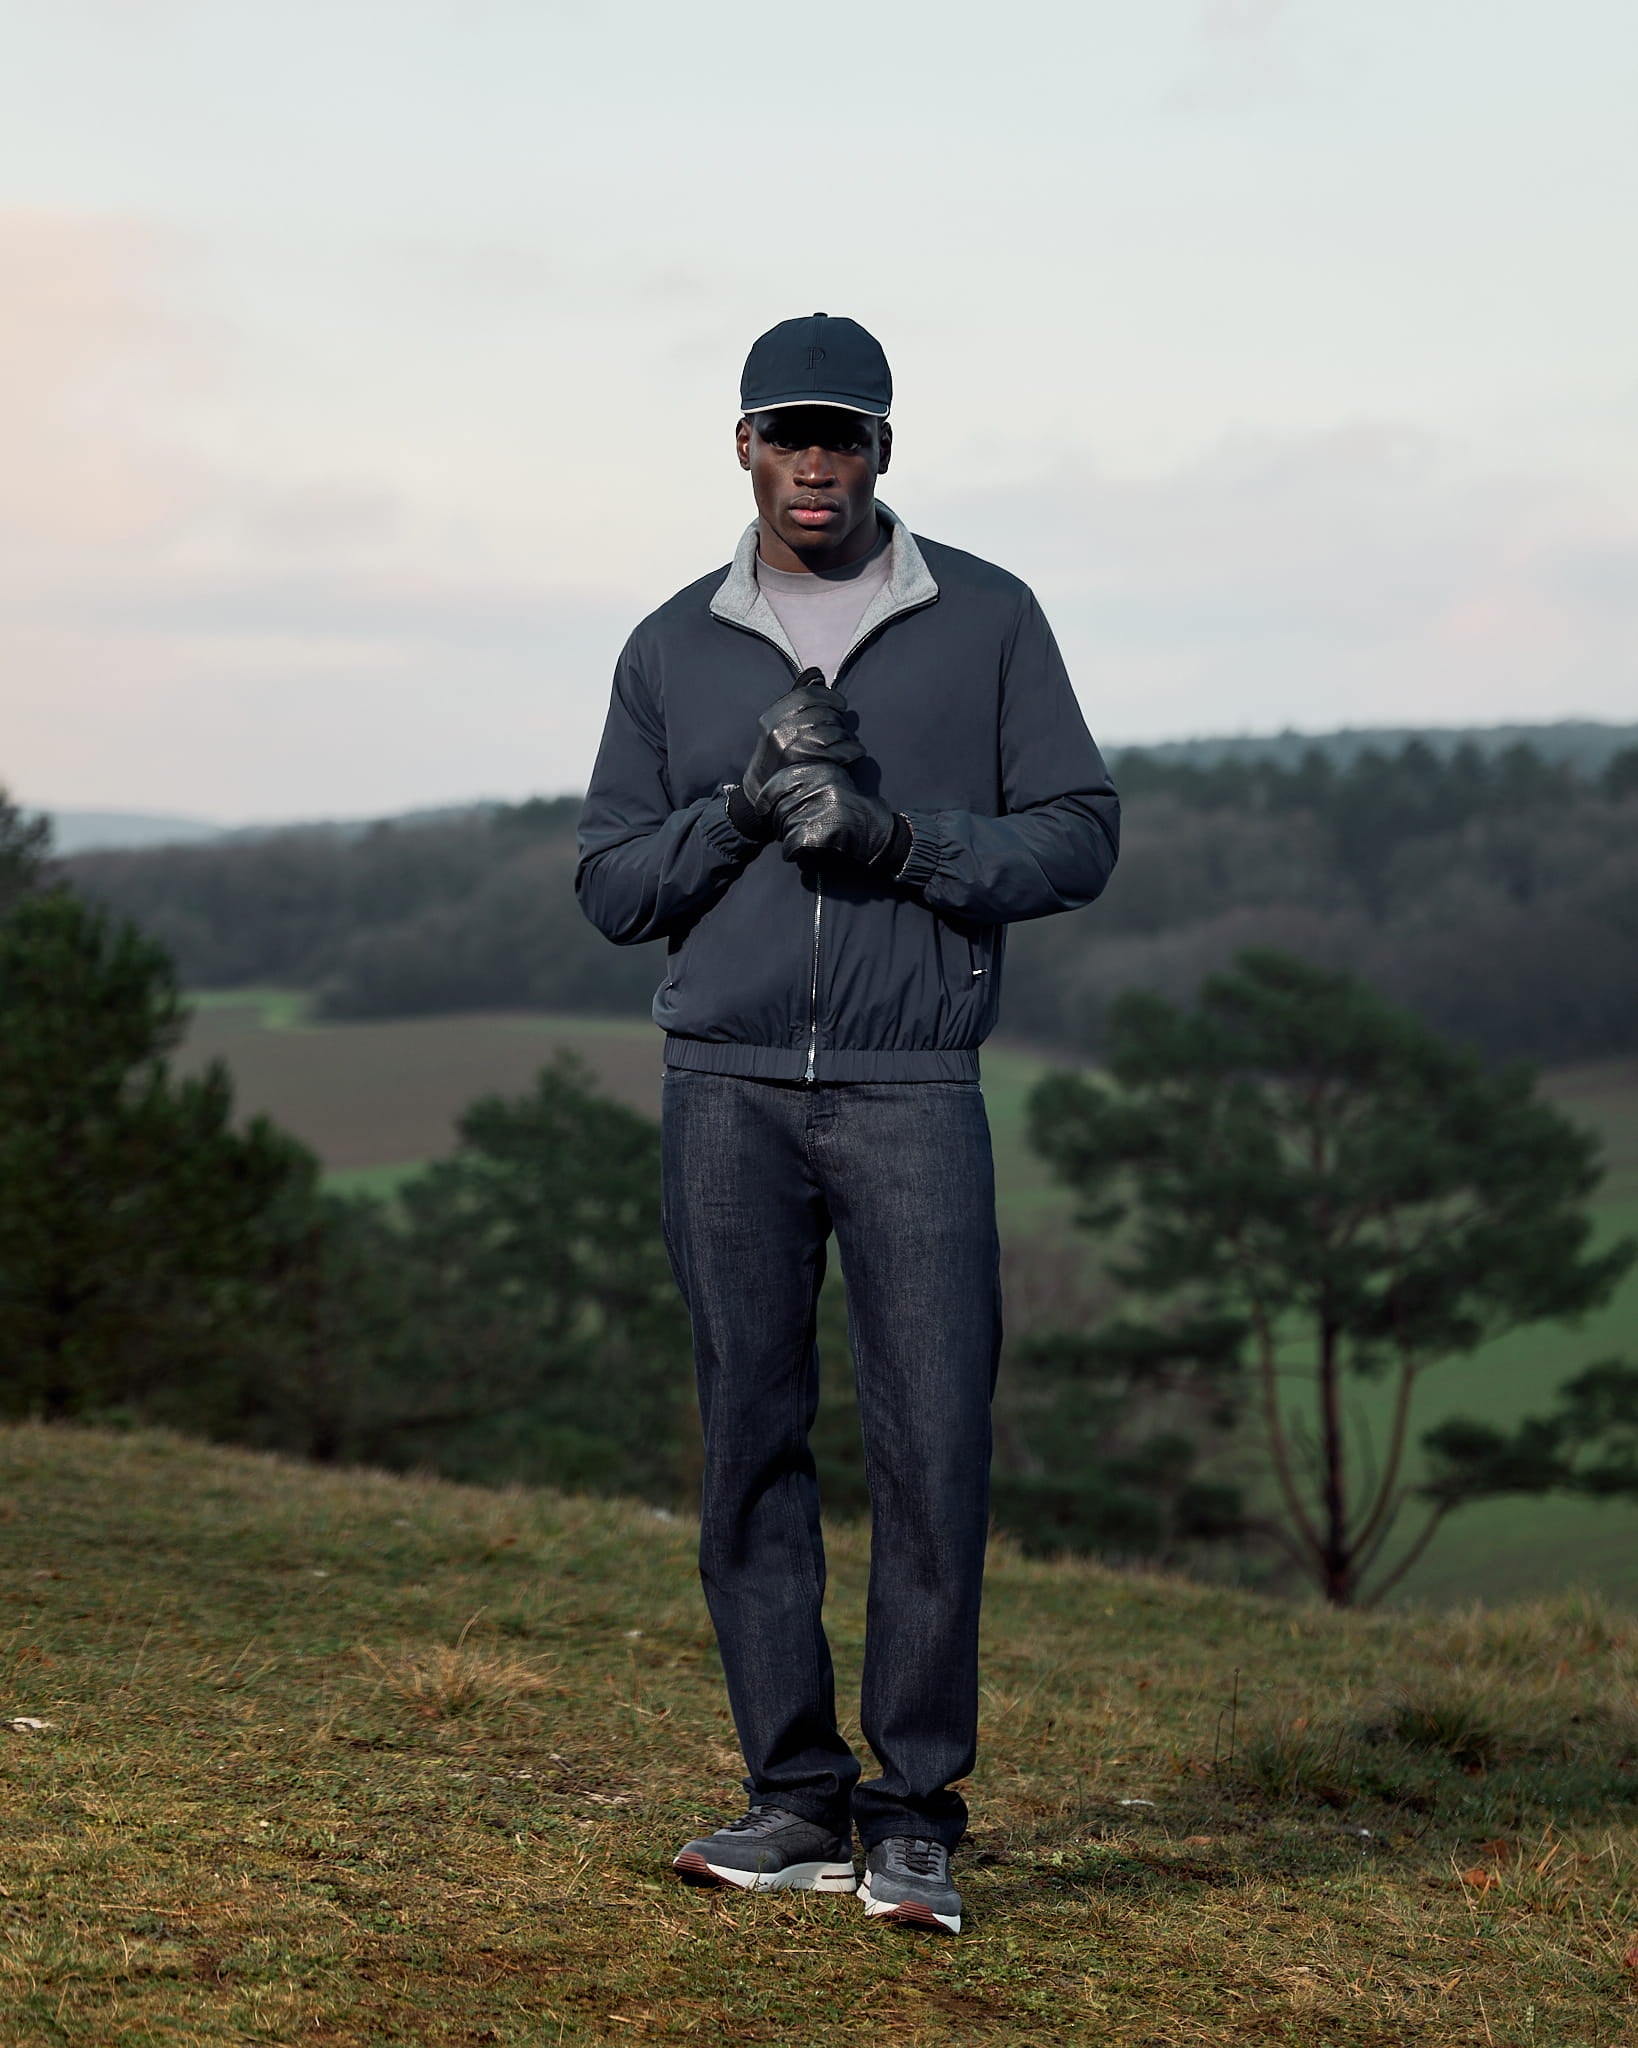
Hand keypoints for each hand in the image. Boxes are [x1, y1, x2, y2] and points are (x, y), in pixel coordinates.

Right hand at [740, 678, 862, 821]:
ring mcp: (794, 751)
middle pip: (823, 714)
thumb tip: (816, 673)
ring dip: (846, 736)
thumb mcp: (777, 727)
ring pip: (835, 731)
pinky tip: (852, 753)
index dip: (829, 697)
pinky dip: (853, 749)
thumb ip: (796, 699)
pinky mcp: (810, 768)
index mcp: (771, 718)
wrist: (762, 798)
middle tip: (839, 729)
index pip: (806, 696)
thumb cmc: (776, 758)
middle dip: (837, 720)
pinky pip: (842, 750)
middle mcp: (780, 733)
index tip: (840, 704)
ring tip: (844, 743)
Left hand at [765, 762, 897, 866]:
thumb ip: (807, 785)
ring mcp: (825, 805)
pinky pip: (794, 844)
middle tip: (790, 834)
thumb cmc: (855, 814)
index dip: (766, 798)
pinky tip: (801, 854)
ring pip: (786, 827)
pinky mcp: (827, 828)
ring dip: (789, 840)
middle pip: (781, 808)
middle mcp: (823, 784)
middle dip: (780, 825)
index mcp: (822, 771)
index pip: (780, 781)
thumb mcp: (833, 787)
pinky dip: (793, 853)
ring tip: (802, 845)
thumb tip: (773, 796)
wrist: (882, 836)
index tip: (763, 810)